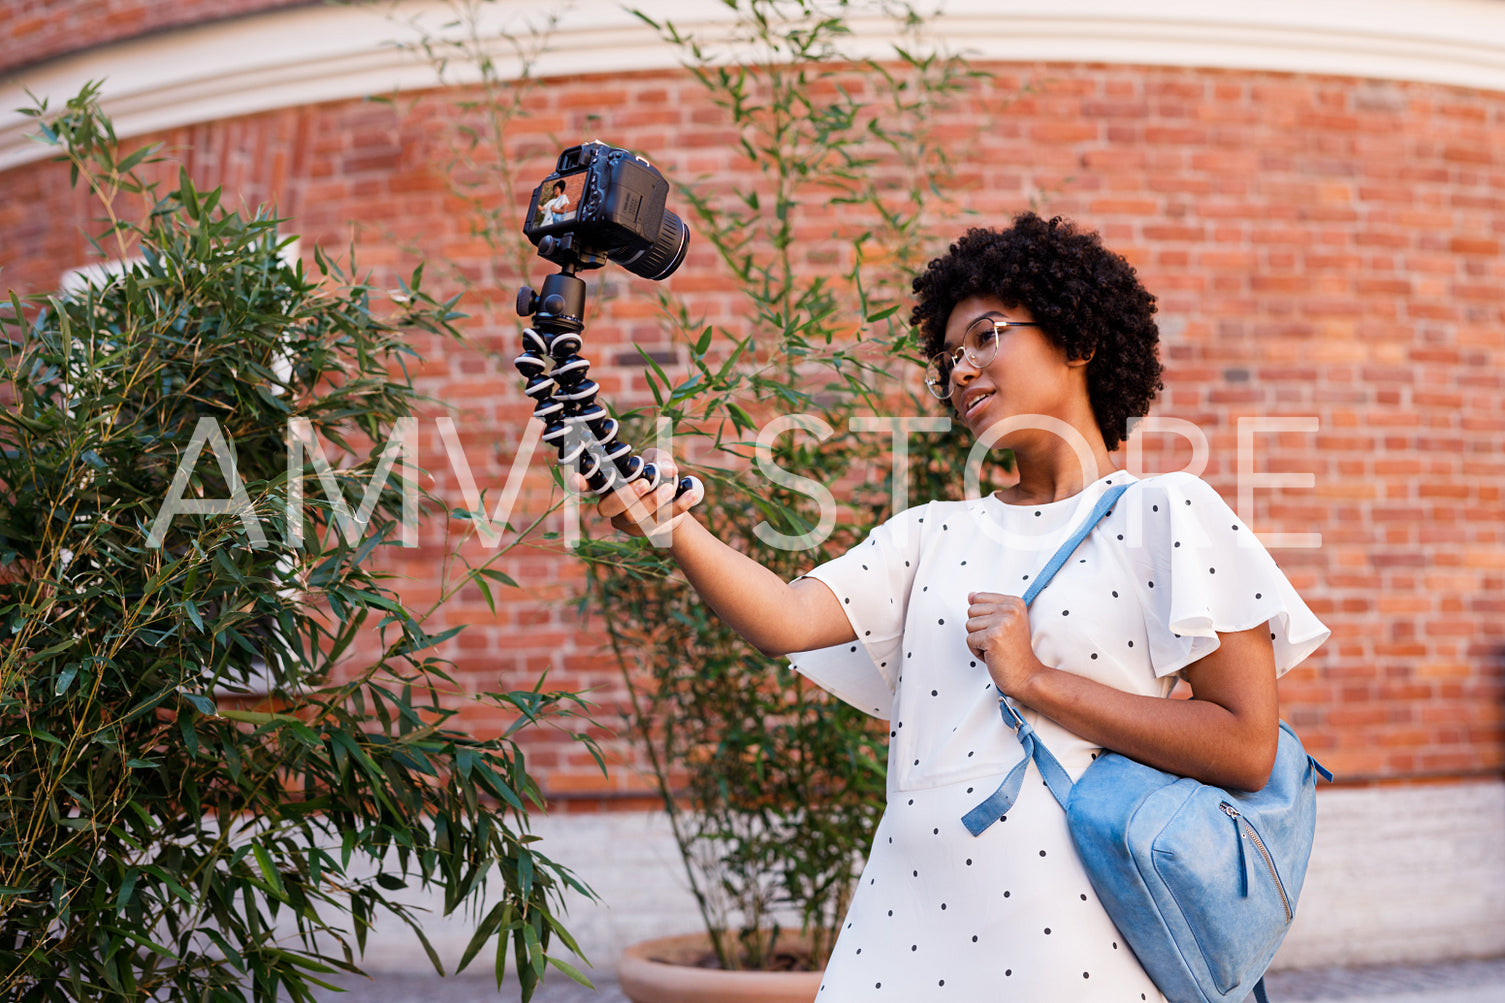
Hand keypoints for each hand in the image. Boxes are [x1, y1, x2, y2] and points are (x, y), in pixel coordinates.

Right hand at [574, 448, 703, 543]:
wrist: (674, 499)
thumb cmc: (655, 474)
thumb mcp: (656, 459)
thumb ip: (659, 459)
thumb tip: (667, 469)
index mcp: (606, 485)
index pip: (587, 485)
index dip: (579, 483)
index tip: (576, 479)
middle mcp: (611, 507)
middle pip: (608, 508)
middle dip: (626, 495)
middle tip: (645, 482)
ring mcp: (627, 523)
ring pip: (635, 517)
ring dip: (654, 502)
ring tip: (671, 487)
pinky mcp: (647, 532)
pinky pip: (661, 522)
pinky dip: (679, 506)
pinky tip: (692, 494)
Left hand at [965, 592, 1046, 698]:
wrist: (1026, 675)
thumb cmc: (1016, 652)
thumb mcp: (1006, 623)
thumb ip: (989, 607)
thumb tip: (971, 596)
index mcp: (1015, 603)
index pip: (979, 598)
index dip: (983, 617)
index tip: (1000, 629)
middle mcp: (1010, 609)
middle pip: (972, 611)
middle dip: (979, 628)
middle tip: (997, 640)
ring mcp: (1002, 622)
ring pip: (969, 625)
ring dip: (978, 640)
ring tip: (995, 647)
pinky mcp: (993, 637)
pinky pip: (969, 640)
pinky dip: (977, 651)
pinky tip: (993, 654)